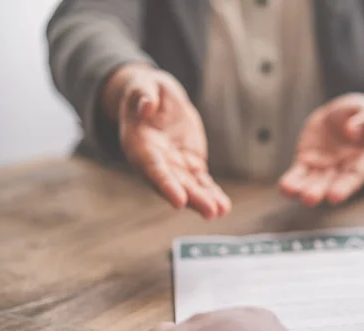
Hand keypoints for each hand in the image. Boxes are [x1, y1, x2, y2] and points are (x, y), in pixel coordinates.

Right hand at [103, 63, 230, 218]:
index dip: (166, 185)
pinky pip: (202, 182)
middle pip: (175, 184)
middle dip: (192, 198)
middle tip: (210, 210)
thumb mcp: (143, 85)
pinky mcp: (190, 165)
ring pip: (190, 187)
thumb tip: (146, 105)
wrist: (157, 100)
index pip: (153, 168)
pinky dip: (212, 194)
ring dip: (204, 200)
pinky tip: (224, 207)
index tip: (179, 201)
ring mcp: (174, 166)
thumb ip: (143, 94)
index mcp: (139, 145)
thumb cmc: (146, 91)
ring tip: (221, 211)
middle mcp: (155, 162)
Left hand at [279, 94, 363, 206]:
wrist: (344, 116)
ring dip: (300, 188)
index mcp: (361, 161)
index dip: (344, 188)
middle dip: (318, 191)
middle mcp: (341, 169)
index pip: (353, 178)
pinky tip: (283, 187)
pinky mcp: (306, 160)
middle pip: (329, 184)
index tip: (334, 197)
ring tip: (288, 191)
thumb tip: (351, 129)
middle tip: (308, 199)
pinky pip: (298, 172)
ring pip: (311, 181)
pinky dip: (290, 180)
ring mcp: (322, 166)